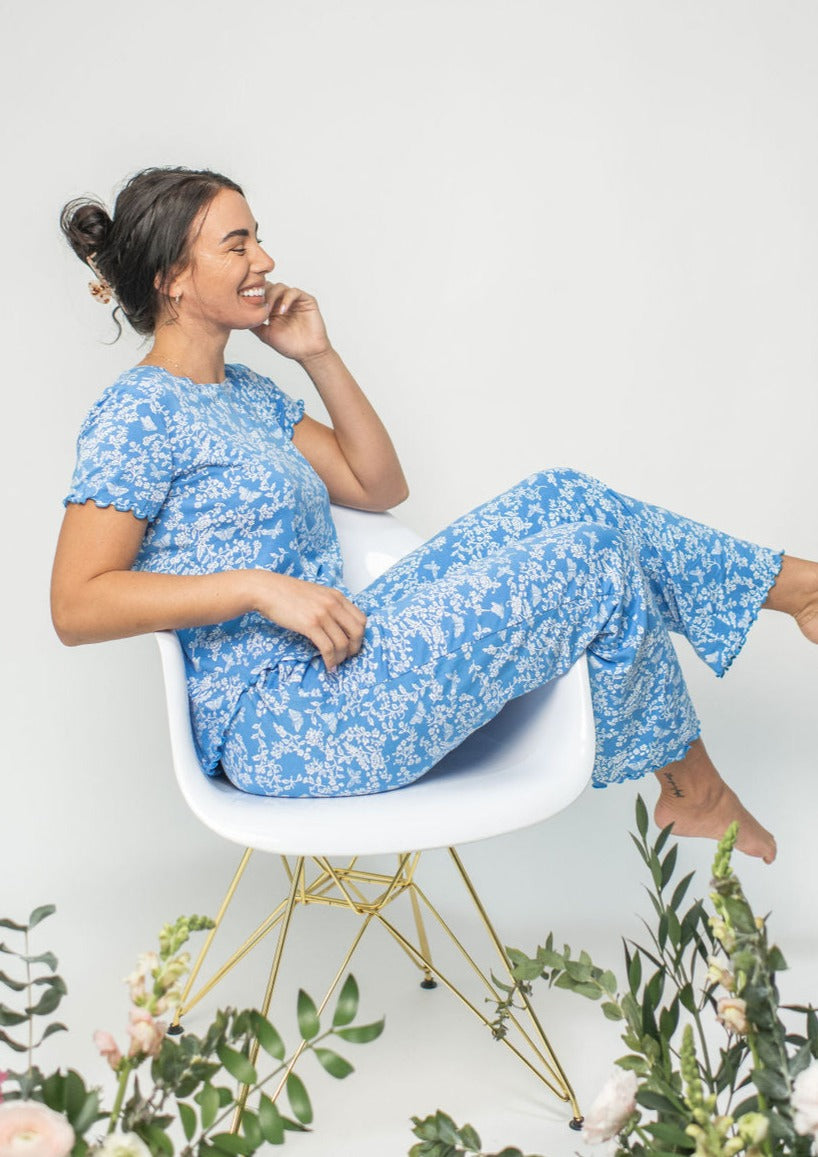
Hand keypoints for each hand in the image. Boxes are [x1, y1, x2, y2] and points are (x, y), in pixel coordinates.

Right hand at [249, 570, 366, 670]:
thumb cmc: (287, 593)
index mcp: (336, 596)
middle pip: (357, 632)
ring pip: (343, 643)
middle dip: (354, 648)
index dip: (360, 636)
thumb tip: (337, 625)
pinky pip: (327, 648)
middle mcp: (333, 604)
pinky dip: (330, 660)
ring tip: (334, 664)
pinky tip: (327, 665)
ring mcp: (323, 614)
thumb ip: (329, 606)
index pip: (361, 619)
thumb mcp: (316, 594)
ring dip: (341, 658)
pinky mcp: (310, 625)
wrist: (267, 589)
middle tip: (347, 657)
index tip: (353, 645)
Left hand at [251, 282, 331, 362]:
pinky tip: (282, 310)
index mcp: (273, 307)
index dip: (254, 295)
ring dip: (273, 296)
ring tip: (270, 311)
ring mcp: (295, 300)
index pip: (261, 292)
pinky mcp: (307, 300)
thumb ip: (253, 324)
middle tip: (258, 305)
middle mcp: (283, 301)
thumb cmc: (289, 346)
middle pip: (269, 285)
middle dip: (262, 294)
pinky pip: (295, 292)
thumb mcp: (265, 334)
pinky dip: (287, 299)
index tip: (246, 303)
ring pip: (280, 287)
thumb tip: (237, 316)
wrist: (307, 353)